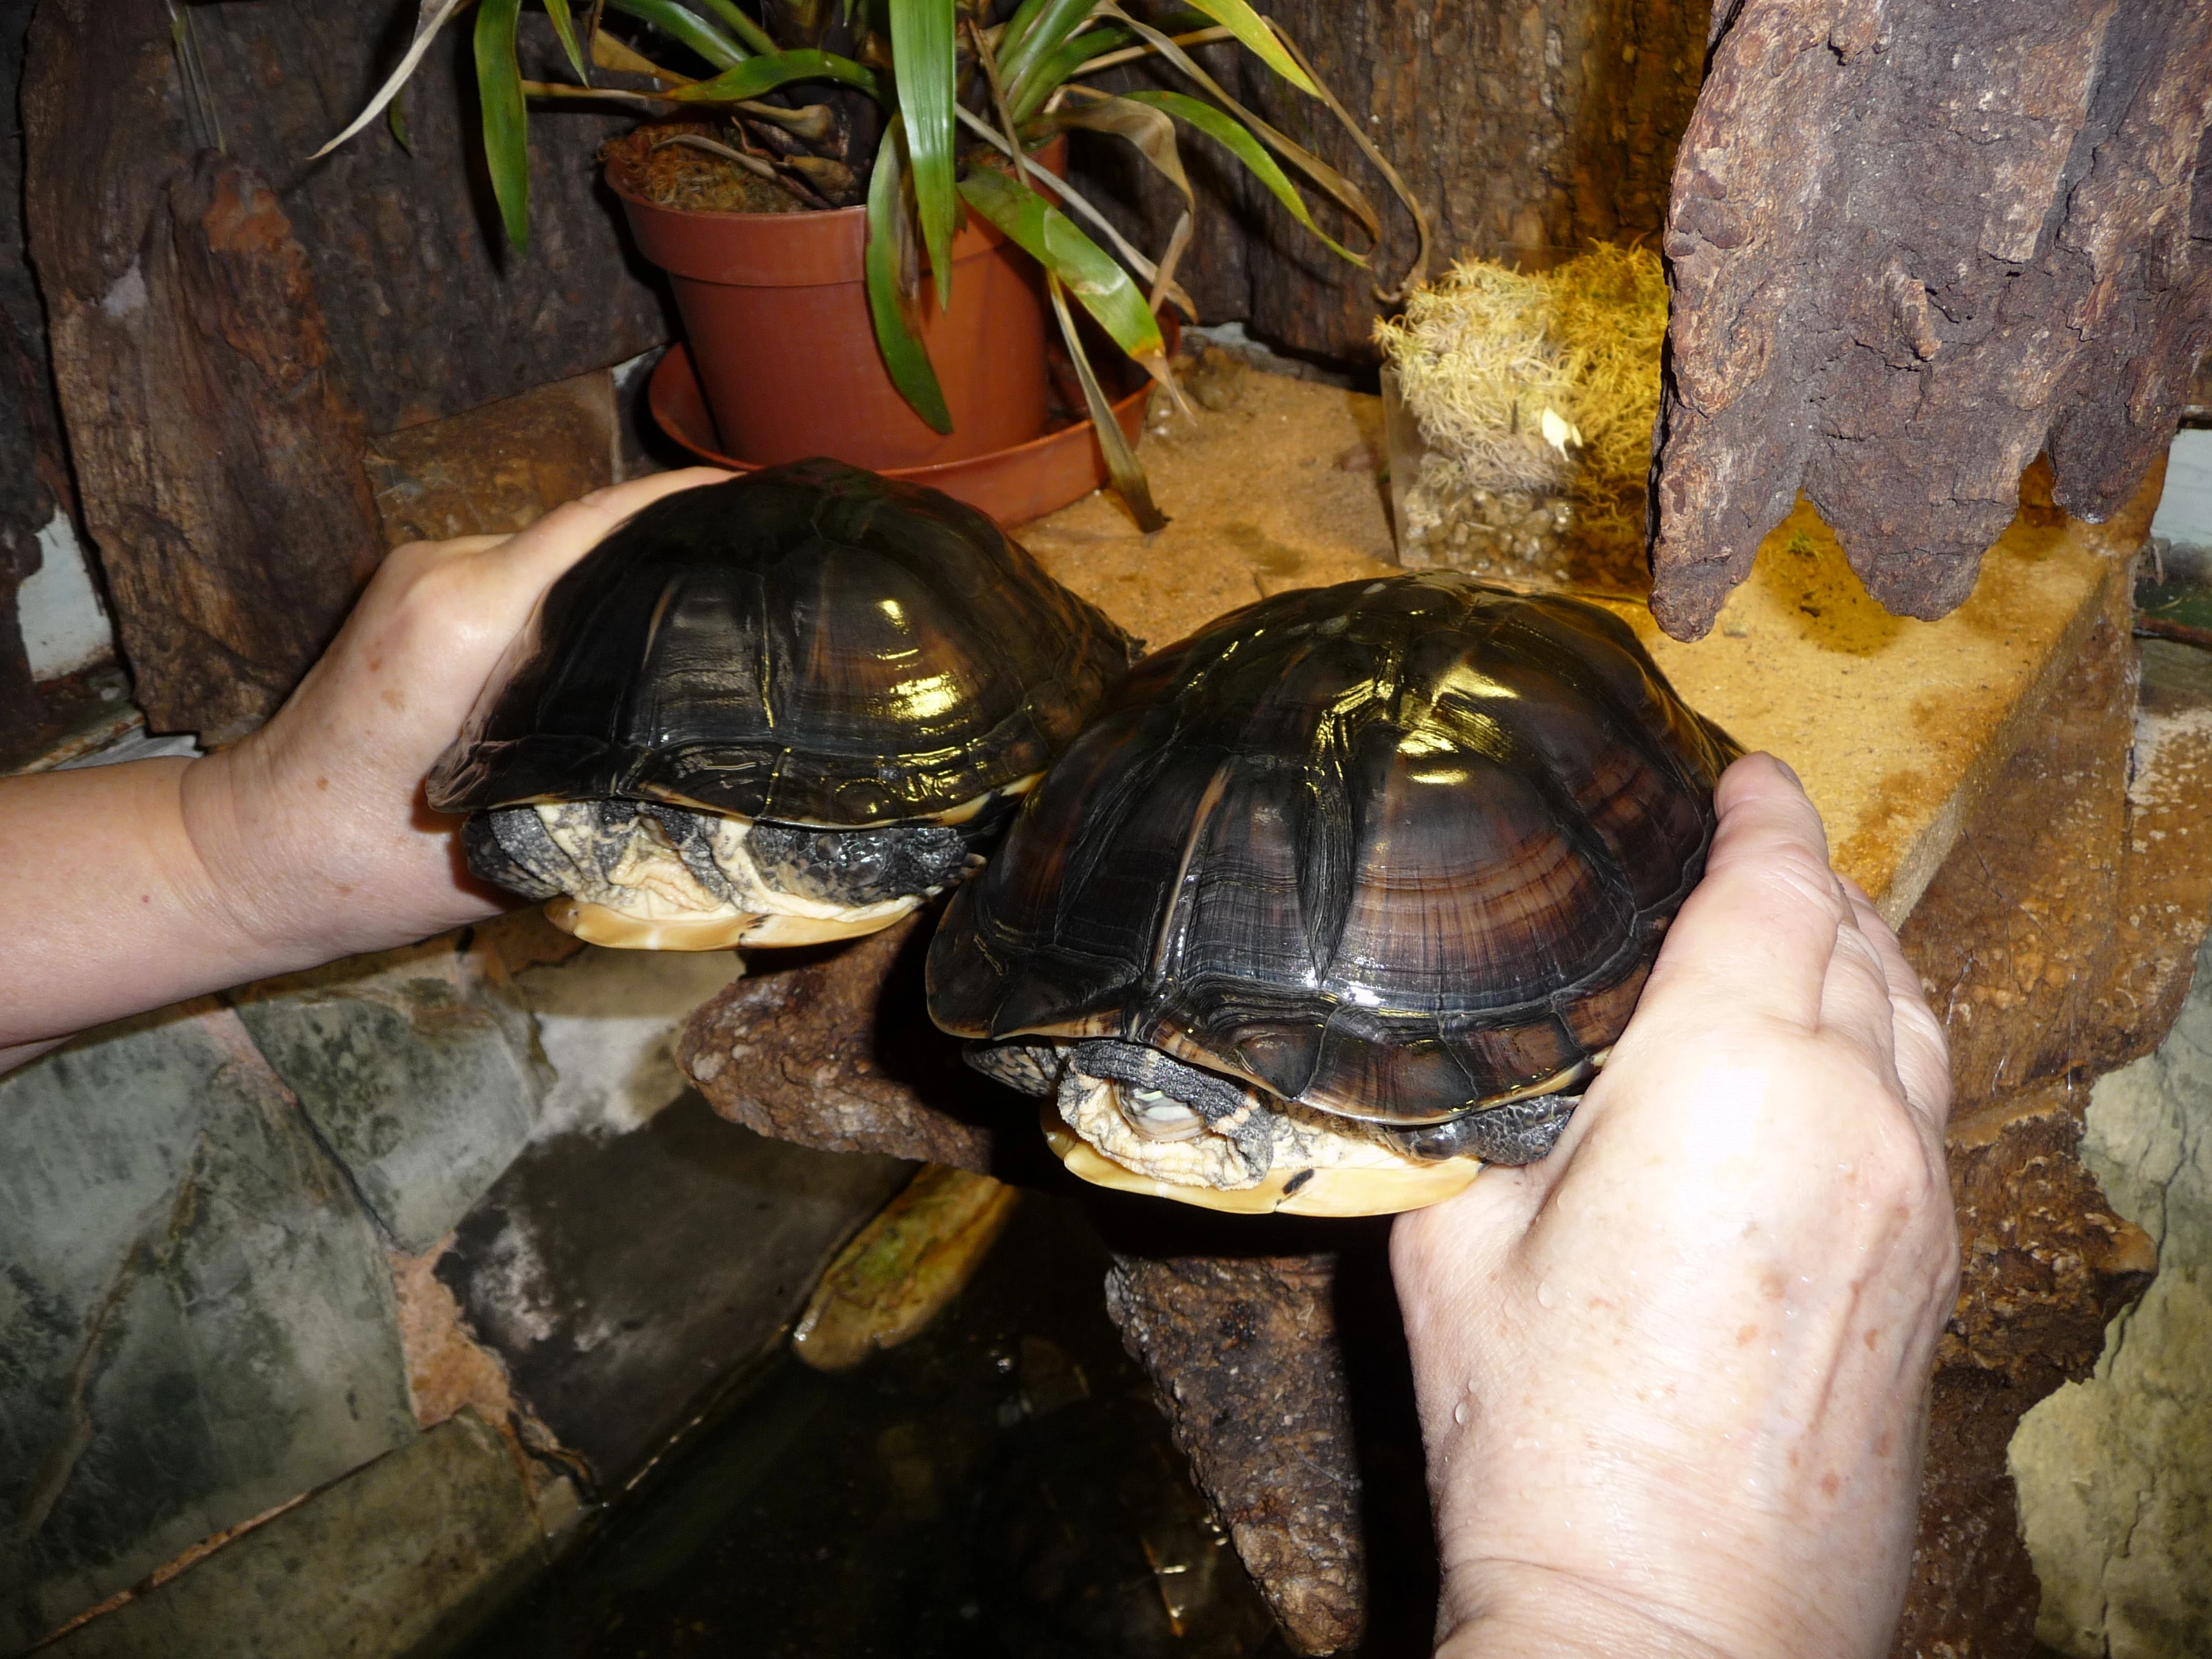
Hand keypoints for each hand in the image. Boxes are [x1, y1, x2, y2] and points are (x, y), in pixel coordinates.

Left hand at [181, 468, 729, 963]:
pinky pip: (524, 573)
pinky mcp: (415, 586)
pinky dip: (579, 594)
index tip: (764, 502)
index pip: (595, 528)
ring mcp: (424, 571)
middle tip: (766, 582)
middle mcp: (443, 572)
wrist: (253, 855)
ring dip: (624, 577)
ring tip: (711, 616)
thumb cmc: (363, 867)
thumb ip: (598, 793)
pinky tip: (630, 640)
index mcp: (460, 620)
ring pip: (558, 554)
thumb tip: (708, 787)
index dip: (685, 505)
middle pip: (588, 534)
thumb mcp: (504, 846)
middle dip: (674, 546)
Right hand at [1391, 754, 1955, 1658]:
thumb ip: (1481, 1119)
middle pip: (1857, 938)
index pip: (1774, 888)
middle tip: (1741, 850)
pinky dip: (1882, 1043)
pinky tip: (1825, 1068)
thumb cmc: (1549, 1440)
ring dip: (1857, 954)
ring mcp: (1916, 1197)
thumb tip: (1479, 1064)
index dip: (1762, 812)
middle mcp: (1854, 1115)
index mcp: (1728, 1078)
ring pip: (1914, 1017)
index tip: (1742, 774)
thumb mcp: (1454, 1244)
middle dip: (1805, 874)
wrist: (1669, 1617)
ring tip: (1792, 939)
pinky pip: (1926, 1103)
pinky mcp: (1935, 1270)